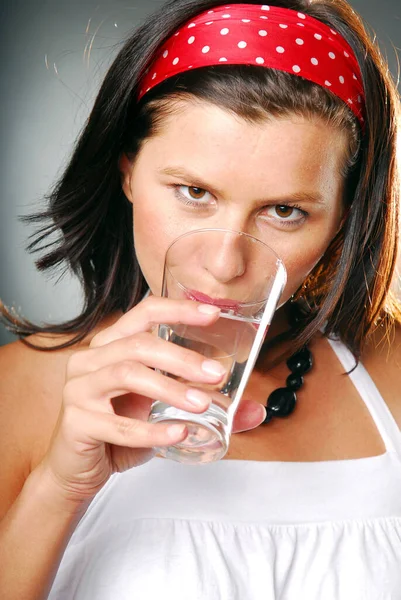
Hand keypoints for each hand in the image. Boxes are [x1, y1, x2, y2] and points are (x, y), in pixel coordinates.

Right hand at [40, 297, 265, 506]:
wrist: (77, 470)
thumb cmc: (118, 433)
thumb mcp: (162, 413)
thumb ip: (206, 409)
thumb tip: (255, 411)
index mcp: (111, 345)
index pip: (144, 312)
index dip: (178, 310)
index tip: (214, 314)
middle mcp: (91, 359)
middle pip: (139, 344)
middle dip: (182, 357)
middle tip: (217, 375)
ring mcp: (79, 389)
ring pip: (127, 375)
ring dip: (169, 388)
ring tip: (201, 404)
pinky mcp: (76, 421)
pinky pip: (117, 424)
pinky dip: (151, 430)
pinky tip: (178, 433)